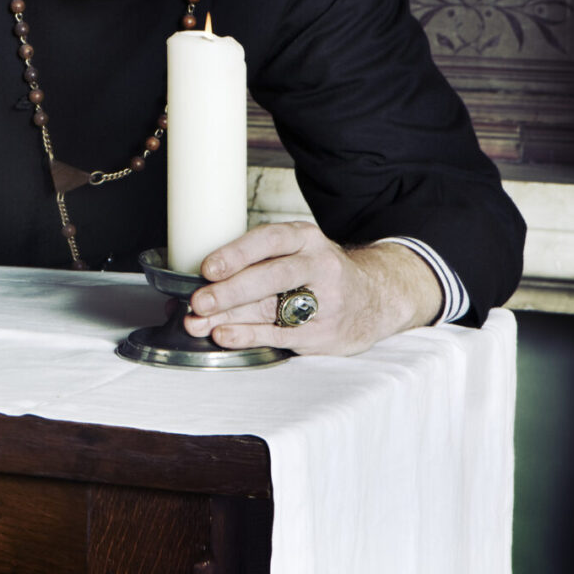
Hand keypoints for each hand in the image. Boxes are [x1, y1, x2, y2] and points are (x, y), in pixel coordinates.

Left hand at [183, 221, 442, 356]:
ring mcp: (327, 300)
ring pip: (273, 308)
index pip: (270, 240)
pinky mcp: (325, 332)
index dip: (237, 253)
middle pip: (272, 277)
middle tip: (198, 301)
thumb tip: (201, 281)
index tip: (207, 267)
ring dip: (230, 316)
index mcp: (306, 238)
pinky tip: (225, 334)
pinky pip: (281, 334)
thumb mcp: (295, 253)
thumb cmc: (318, 273)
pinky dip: (248, 336)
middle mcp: (320, 266)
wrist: (375, 299)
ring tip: (198, 322)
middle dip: (230, 291)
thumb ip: (254, 264)